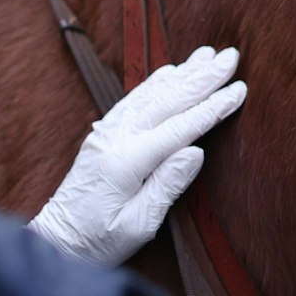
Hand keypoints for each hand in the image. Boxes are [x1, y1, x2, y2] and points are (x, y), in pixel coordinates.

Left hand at [29, 46, 245, 265]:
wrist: (56, 240)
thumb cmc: (99, 241)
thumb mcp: (139, 225)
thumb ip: (167, 186)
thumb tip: (196, 151)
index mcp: (128, 161)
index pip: (180, 127)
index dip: (212, 108)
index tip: (239, 89)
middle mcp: (116, 138)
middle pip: (167, 100)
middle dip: (201, 77)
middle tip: (230, 55)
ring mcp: (107, 132)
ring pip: (150, 94)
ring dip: (182, 73)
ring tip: (208, 55)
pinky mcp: (103, 134)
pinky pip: (133, 99)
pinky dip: (155, 82)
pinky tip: (171, 71)